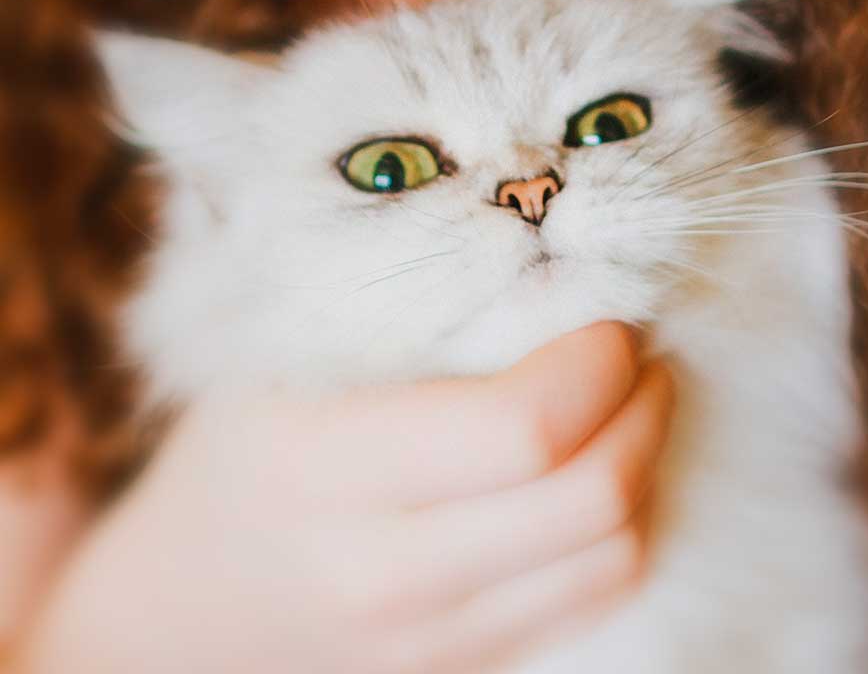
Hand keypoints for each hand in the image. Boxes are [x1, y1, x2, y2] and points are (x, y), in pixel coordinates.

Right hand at [16, 323, 672, 673]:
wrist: (187, 603)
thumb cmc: (243, 449)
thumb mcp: (282, 357)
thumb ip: (405, 314)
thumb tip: (548, 268)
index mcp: (325, 467)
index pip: (522, 427)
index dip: (596, 365)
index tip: (608, 321)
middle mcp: (381, 570)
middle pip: (591, 499)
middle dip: (644, 409)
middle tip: (639, 356)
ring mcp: (429, 639)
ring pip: (613, 556)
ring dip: (646, 465)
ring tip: (628, 407)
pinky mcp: (466, 667)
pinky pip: (596, 599)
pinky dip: (622, 528)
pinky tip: (601, 471)